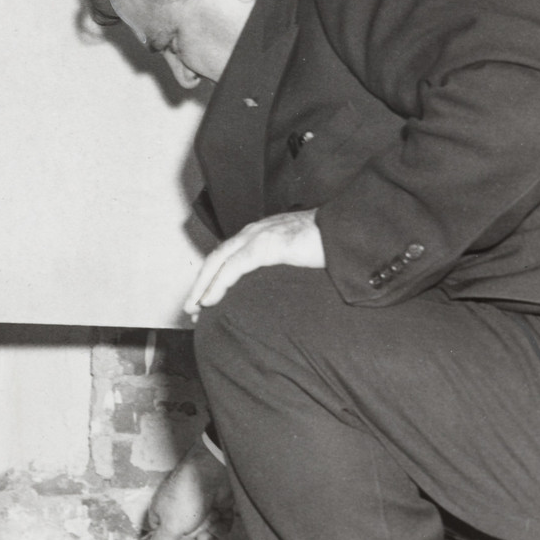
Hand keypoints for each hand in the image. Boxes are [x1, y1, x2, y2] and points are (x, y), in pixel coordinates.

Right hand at [143, 438, 234, 539]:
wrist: (211, 474)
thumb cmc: (185, 497)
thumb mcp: (170, 526)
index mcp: (163, 514)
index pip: (165, 537)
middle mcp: (180, 512)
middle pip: (186, 538)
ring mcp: (200, 509)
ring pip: (204, 533)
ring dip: (207, 537)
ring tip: (208, 532)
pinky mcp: (217, 506)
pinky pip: (219, 524)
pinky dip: (220, 527)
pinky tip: (218, 523)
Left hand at [183, 210, 324, 316]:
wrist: (348, 230)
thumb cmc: (330, 244)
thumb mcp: (298, 254)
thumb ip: (282, 266)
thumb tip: (275, 289)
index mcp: (260, 232)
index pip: (228, 254)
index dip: (212, 276)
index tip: (205, 298)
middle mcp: (254, 231)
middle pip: (216, 257)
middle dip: (200, 283)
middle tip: (191, 309)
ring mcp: (259, 236)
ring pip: (219, 262)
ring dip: (203, 286)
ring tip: (195, 308)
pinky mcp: (266, 246)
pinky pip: (233, 268)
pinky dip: (217, 285)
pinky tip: (209, 300)